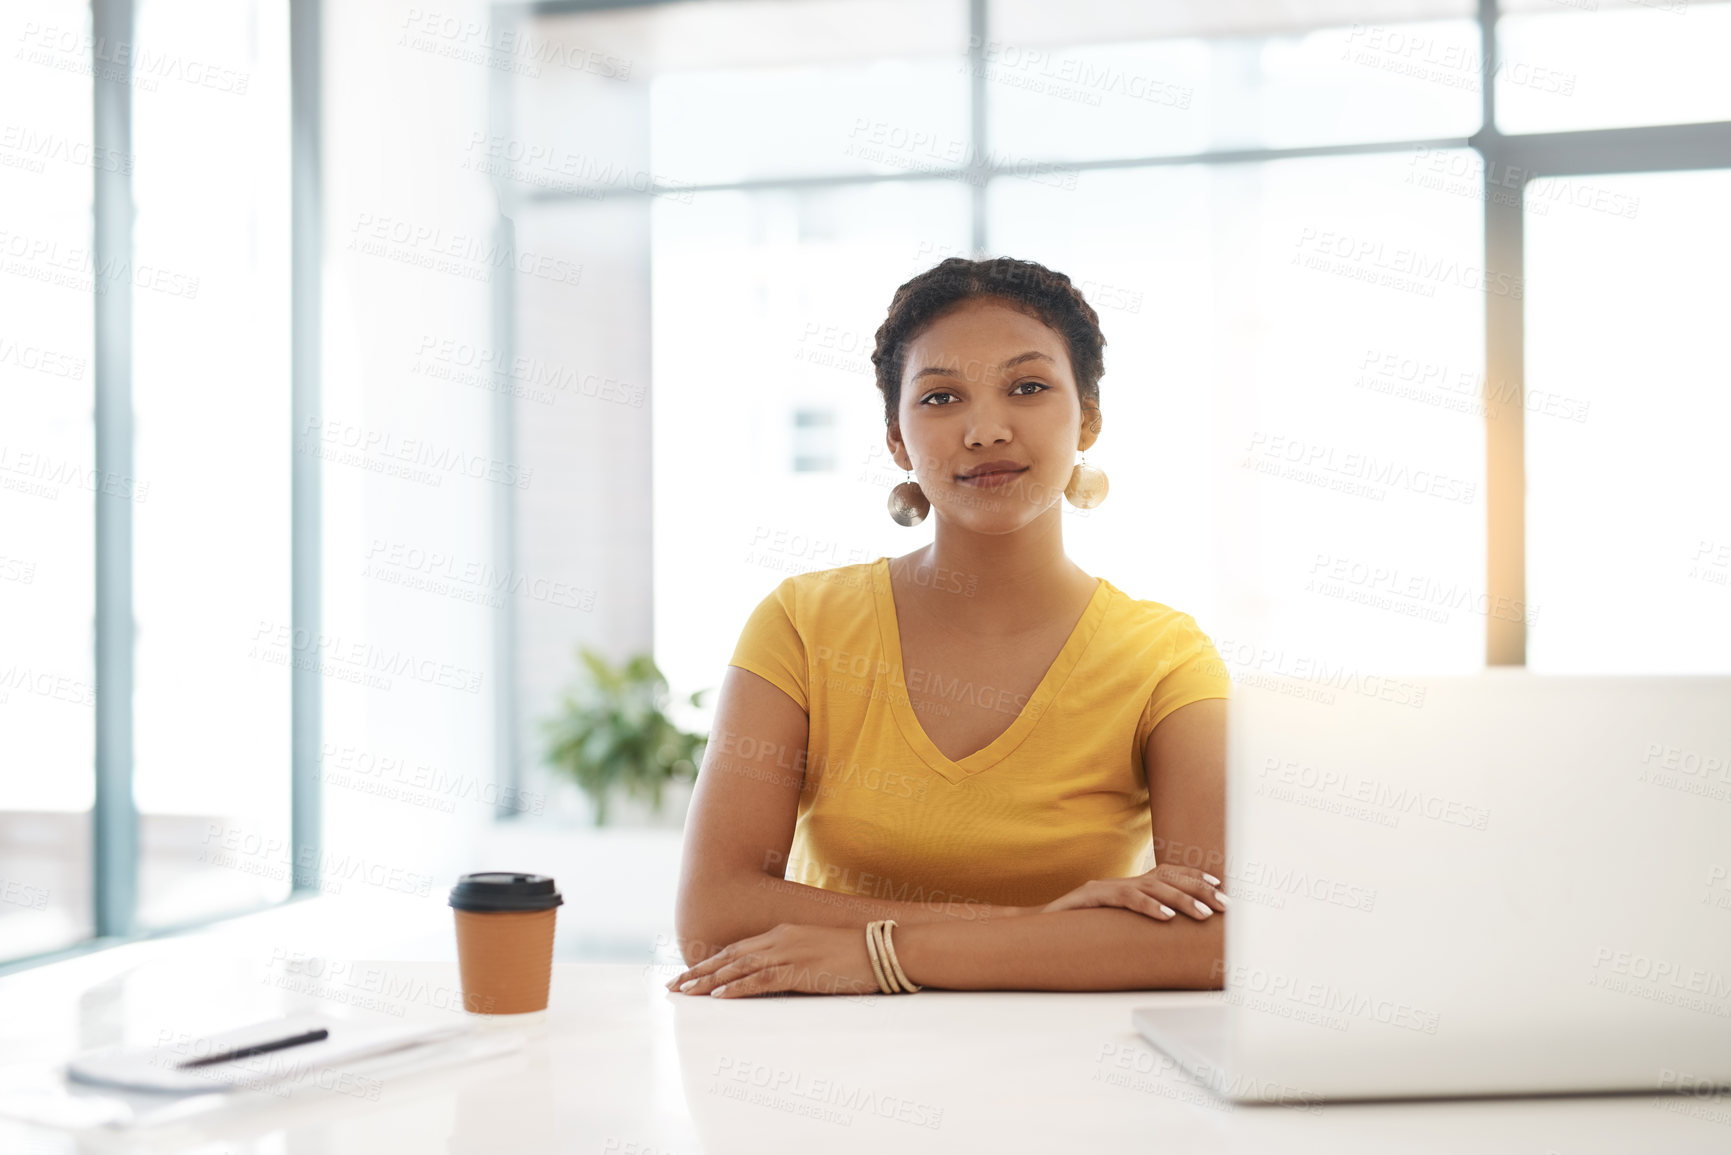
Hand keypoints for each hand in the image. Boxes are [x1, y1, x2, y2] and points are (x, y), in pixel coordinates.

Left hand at [664, 924, 879, 997]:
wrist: (882, 948)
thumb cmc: (855, 954)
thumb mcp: (817, 952)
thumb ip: (794, 959)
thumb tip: (777, 977)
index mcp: (783, 933)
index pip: (737, 948)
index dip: (711, 962)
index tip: (689, 974)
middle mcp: (780, 939)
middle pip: (730, 956)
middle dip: (699, 972)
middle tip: (673, 986)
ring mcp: (789, 953)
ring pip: (738, 968)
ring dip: (709, 982)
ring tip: (685, 993)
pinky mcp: (799, 970)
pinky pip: (760, 980)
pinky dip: (736, 988)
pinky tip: (718, 997)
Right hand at [1039, 864, 1227, 921]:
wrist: (1034, 928)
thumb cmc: (1076, 931)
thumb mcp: (1113, 926)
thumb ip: (1136, 924)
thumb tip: (1170, 940)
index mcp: (1128, 886)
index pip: (1168, 874)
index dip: (1194, 878)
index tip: (1220, 888)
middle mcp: (1120, 882)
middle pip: (1167, 878)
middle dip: (1199, 890)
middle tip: (1225, 906)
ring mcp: (1105, 887)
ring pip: (1151, 887)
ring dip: (1181, 900)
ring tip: (1203, 914)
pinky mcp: (1090, 898)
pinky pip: (1124, 899)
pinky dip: (1148, 907)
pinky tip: (1166, 918)